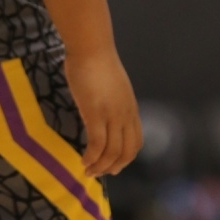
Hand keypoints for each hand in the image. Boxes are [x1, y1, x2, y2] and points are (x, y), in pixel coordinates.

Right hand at [64, 47, 141, 176]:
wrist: (91, 47)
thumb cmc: (96, 60)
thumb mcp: (113, 85)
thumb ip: (112, 101)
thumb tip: (102, 111)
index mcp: (130, 107)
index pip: (136, 141)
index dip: (126, 158)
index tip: (113, 165)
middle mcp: (125, 114)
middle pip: (127, 151)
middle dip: (114, 167)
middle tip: (99, 172)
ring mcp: (112, 114)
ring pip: (112, 152)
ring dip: (100, 166)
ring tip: (87, 170)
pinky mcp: (95, 113)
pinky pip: (96, 144)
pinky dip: (91, 157)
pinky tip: (83, 160)